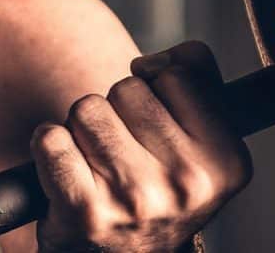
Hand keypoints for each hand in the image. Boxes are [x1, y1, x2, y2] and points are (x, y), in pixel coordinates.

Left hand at [29, 41, 250, 251]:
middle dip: (118, 110)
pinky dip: (49, 147)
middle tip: (126, 152)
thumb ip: (197, 74)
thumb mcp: (202, 135)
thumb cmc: (158, 185)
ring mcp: (134, 198)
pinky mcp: (84, 211)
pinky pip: (51, 138)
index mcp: (225, 162)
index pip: (177, 74)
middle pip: (126, 89)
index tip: (156, 123)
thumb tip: (149, 63)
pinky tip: (68, 172)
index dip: (158, 90)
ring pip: (86, 109)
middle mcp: (186, 184)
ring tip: (99, 164)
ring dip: (83, 129)